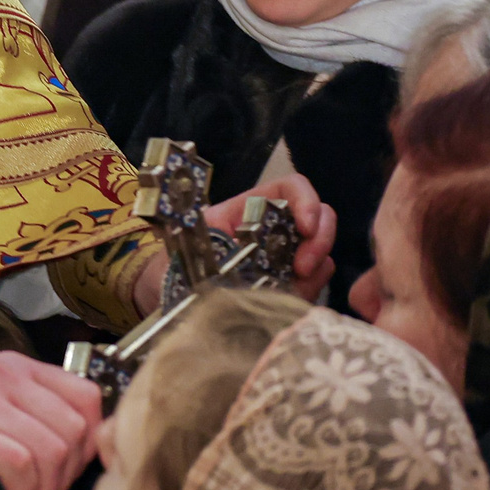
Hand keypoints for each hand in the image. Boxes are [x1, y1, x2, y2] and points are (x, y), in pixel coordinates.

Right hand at [0, 354, 100, 489]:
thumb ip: (26, 416)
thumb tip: (78, 448)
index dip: (86, 443)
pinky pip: (22, 465)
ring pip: (54, 449)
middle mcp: (3, 375)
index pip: (88, 398)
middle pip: (76, 429)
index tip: (62, 471)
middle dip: (66, 475)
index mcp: (13, 368)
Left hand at [135, 174, 337, 311]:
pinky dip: (309, 291)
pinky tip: (289, 300)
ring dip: (315, 269)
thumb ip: (212, 244)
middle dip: (319, 239)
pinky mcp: (289, 288)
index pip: (290, 189)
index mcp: (249, 209)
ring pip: (322, 253)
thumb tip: (235, 250)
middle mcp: (274, 229)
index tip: (305, 227)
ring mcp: (286, 259)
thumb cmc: (175, 265)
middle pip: (319, 217)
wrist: (168, 300)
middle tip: (302, 268)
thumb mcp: (188, 247)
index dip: (305, 200)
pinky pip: (314, 285)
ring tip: (293, 287)